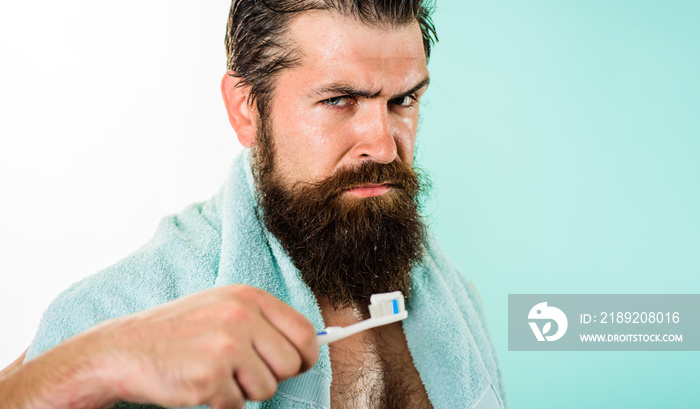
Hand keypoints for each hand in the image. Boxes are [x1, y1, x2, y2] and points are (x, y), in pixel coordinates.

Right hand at [71, 285, 318, 408]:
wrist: (124, 350)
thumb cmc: (179, 332)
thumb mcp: (223, 308)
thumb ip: (263, 322)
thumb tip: (311, 346)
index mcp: (249, 297)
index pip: (304, 331)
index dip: (306, 355)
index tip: (297, 364)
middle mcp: (241, 316)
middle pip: (291, 364)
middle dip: (273, 377)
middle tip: (244, 373)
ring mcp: (226, 345)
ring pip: (267, 388)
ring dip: (244, 391)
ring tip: (216, 374)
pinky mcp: (211, 376)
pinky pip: (237, 405)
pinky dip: (221, 403)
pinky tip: (199, 384)